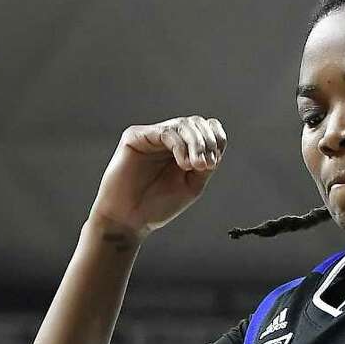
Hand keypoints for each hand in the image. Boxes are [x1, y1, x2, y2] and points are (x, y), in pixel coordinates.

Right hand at [87, 115, 226, 240]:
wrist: (128, 220)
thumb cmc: (156, 206)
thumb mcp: (191, 186)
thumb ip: (205, 166)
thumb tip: (216, 147)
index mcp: (183, 149)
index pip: (206, 130)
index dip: (216, 139)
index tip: (214, 163)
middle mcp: (168, 139)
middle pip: (196, 123)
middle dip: (207, 142)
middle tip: (206, 165)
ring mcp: (152, 136)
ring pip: (183, 124)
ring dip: (196, 143)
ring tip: (196, 165)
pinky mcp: (136, 136)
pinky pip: (165, 132)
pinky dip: (179, 146)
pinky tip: (183, 163)